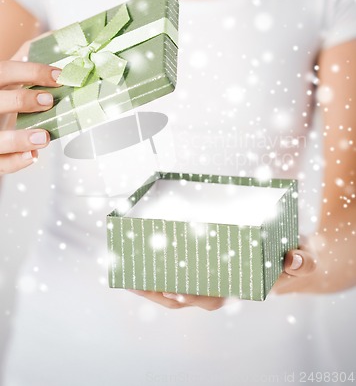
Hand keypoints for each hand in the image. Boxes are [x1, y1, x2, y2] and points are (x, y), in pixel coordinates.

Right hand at [0, 41, 60, 174]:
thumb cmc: (1, 96)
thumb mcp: (8, 78)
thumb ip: (26, 60)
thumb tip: (58, 36)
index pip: (5, 71)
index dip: (33, 72)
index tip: (61, 76)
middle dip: (21, 100)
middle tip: (49, 101)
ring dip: (18, 138)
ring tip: (43, 137)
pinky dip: (15, 162)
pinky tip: (33, 156)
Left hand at [128, 237, 317, 307]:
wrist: (295, 255)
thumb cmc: (295, 258)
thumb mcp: (304, 258)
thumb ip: (303, 260)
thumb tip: (294, 259)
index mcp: (239, 287)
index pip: (210, 297)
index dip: (189, 294)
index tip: (170, 289)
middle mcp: (221, 285)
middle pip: (184, 295)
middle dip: (158, 290)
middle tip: (134, 280)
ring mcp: (212, 276)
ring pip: (177, 286)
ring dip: (152, 283)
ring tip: (127, 273)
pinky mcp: (207, 263)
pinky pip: (181, 270)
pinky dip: (162, 267)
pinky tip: (144, 257)